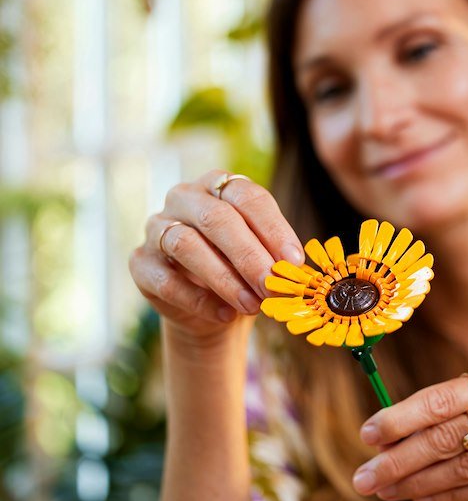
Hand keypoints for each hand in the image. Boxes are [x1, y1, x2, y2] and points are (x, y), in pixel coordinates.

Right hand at [129, 170, 303, 346]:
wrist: (212, 309)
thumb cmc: (244, 271)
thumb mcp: (264, 258)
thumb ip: (275, 256)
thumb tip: (292, 267)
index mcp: (220, 186)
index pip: (247, 197)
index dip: (273, 229)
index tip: (294, 261)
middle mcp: (185, 198)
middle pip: (216, 219)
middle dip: (249, 256)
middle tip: (272, 285)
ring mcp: (157, 227)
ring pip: (186, 245)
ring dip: (225, 279)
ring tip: (252, 305)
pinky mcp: (140, 262)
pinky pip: (165, 280)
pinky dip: (198, 300)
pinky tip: (225, 315)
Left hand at [352, 364, 467, 500]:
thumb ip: (440, 415)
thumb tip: (382, 439)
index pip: (442, 398)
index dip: (401, 417)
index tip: (367, 435)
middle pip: (450, 435)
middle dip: (400, 458)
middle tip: (365, 476)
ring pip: (465, 466)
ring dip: (417, 482)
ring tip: (386, 490)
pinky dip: (448, 497)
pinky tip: (420, 500)